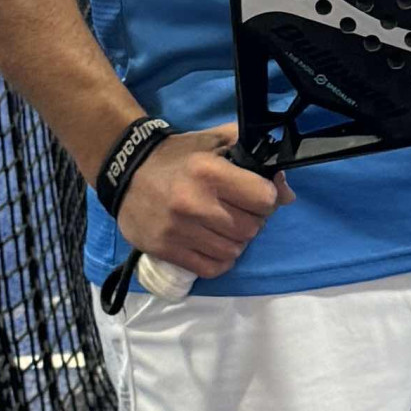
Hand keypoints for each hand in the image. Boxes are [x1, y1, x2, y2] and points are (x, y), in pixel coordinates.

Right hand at [116, 124, 290, 278]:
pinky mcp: (165, 250)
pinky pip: (211, 268)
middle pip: (250, 228)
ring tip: (222, 227)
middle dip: (252, 221)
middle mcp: (194, 203)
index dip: (266, 198)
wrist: (124, 170)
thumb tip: (285, 192)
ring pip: (233, 250)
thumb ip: (253, 157)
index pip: (263, 199)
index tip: (257, 195)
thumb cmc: (177, 156)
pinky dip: (219, 260)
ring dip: (235, 241)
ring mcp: (178, 230)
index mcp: (208, 172)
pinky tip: (212, 245)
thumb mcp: (215, 143)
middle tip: (238, 211)